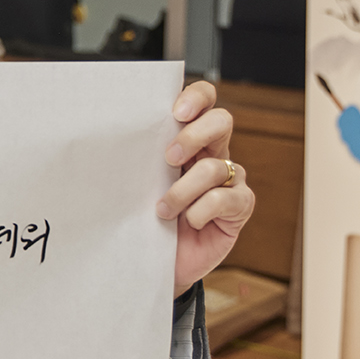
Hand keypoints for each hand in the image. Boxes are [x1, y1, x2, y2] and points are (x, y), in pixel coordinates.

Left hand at [156, 80, 254, 297]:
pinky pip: (224, 199)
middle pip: (221, 121)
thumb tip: (119, 135)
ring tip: (162, 209)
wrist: (158, 260)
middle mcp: (214, 153)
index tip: (175, 112)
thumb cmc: (147, 217)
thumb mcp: (143, 183)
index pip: (204, 100)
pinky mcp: (240, 206)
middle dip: (193, 135)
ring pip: (214, 167)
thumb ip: (144, 158)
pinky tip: (188, 222)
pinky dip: (200, 211)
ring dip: (182, 190)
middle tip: (168, 158)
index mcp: (191, 139)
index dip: (196, 98)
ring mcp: (231, 180)